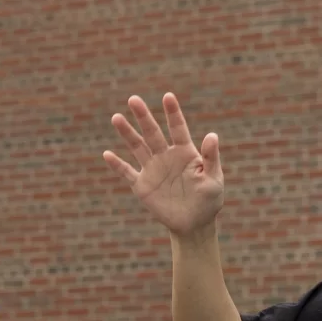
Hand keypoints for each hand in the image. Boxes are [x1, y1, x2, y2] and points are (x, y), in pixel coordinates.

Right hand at [103, 93, 224, 239]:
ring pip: (137, 147)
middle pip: (152, 133)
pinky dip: (117, 165)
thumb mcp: (214, 179)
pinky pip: (127, 172)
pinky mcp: (142, 185)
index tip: (168, 97)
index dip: (173, 113)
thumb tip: (212, 135)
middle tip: (134, 99)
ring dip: (127, 133)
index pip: (178, 128)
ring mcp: (153, 169)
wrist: (194, 224)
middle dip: (143, 117)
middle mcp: (166, 156)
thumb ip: (211, 158)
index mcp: (185, 152)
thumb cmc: (209, 200)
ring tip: (116, 117)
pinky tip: (107, 154)